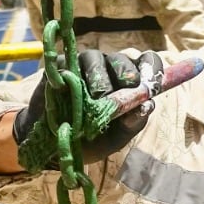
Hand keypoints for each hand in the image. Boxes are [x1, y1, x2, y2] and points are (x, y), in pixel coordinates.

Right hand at [12, 50, 163, 170]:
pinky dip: (72, 77)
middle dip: (124, 75)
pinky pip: (68, 64)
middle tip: (125, 90)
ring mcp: (83, 65)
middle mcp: (108, 69)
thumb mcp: (116, 138)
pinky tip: (70, 92)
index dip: (151, 69)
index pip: (147, 62)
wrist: (53, 145)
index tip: (148, 85)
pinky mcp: (61, 66)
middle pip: (121, 60)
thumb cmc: (90, 140)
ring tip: (95, 99)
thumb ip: (133, 123)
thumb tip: (148, 106)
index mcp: (128, 83)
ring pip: (95, 58)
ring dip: (98, 78)